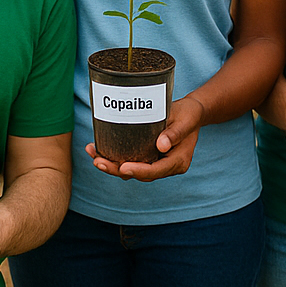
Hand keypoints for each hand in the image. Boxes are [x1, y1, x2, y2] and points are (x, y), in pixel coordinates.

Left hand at [86, 97, 204, 181]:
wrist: (192, 113)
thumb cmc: (189, 115)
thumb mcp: (185, 120)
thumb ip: (174, 133)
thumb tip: (161, 146)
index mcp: (178, 161)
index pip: (156, 170)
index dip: (139, 170)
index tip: (123, 167)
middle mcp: (167, 166)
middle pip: (141, 174)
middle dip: (118, 170)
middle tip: (99, 162)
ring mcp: (158, 163)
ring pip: (133, 170)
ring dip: (113, 166)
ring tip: (94, 155)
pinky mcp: (149, 157)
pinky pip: (132, 161)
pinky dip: (116, 158)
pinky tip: (99, 150)